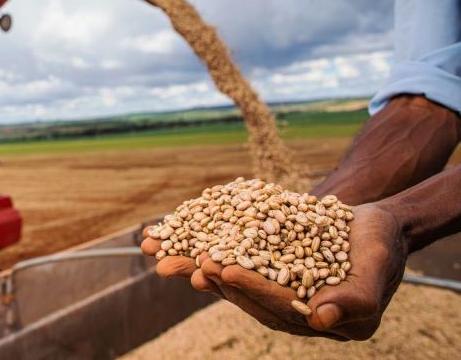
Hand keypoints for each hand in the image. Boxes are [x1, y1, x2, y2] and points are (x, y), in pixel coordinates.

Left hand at [144, 203, 407, 339]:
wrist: (372, 226)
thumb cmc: (381, 245)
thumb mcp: (376, 266)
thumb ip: (356, 298)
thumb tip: (321, 319)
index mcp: (318, 319)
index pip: (280, 306)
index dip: (253, 288)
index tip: (227, 270)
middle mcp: (291, 310)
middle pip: (246, 296)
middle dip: (215, 279)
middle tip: (190, 263)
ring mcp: (273, 289)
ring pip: (230, 279)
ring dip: (195, 266)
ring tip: (164, 256)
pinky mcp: (261, 267)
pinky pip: (228, 258)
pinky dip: (201, 248)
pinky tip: (173, 239)